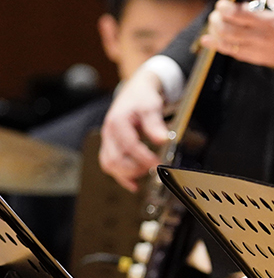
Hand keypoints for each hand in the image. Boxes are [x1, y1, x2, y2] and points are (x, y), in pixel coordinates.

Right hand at [99, 69, 169, 190]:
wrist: (134, 92)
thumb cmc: (142, 98)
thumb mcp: (151, 106)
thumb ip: (155, 123)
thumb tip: (162, 140)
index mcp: (117, 122)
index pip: (129, 145)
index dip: (143, 157)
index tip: (158, 164)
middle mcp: (109, 133)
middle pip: (115, 159)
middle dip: (134, 168)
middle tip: (154, 169)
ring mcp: (108, 141)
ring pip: (109, 164)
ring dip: (127, 174)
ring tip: (146, 175)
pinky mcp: (110, 147)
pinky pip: (110, 165)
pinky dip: (122, 176)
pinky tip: (135, 184)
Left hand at [199, 0, 273, 71]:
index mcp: (269, 19)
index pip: (237, 13)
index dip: (224, 7)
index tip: (222, 3)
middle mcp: (261, 36)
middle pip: (227, 29)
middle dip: (217, 19)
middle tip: (217, 13)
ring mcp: (259, 49)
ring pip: (226, 43)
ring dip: (215, 32)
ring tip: (215, 24)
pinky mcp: (258, 58)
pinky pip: (233, 53)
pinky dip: (220, 46)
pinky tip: (210, 40)